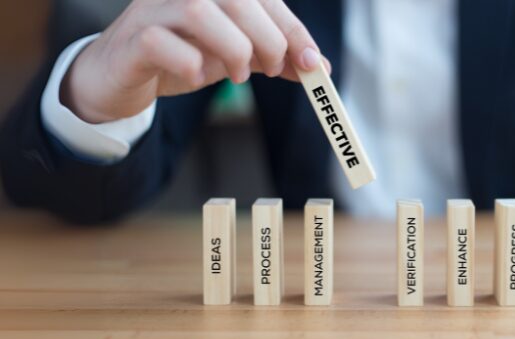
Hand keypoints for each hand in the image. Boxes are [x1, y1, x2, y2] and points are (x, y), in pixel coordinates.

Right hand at [61, 0, 329, 123]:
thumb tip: (319, 68)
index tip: (312, 61)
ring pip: (198, 11)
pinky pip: (159, 42)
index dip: (291, 28)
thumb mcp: (236, 55)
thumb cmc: (182, 55)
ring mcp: (151, 10)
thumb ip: (275, 58)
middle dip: (267, 39)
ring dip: (232, 49)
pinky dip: (188, 63)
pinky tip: (198, 77)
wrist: (120, 76)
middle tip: (273, 69)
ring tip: (238, 75)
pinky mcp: (131, 40)